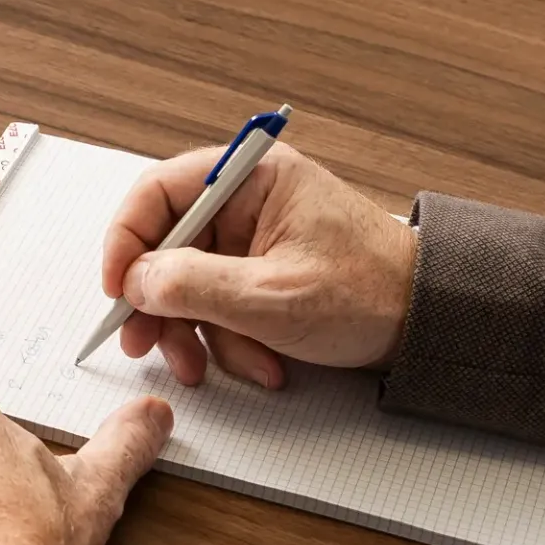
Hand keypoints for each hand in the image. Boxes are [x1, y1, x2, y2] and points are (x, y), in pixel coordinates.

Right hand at [100, 143, 417, 387]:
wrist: (428, 323)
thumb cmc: (370, 292)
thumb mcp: (271, 295)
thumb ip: (193, 285)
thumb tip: (135, 281)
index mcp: (251, 178)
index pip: (158, 193)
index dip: (126, 240)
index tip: (117, 288)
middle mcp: (245, 201)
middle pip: (165, 246)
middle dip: (157, 303)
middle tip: (144, 342)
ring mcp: (251, 240)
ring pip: (185, 284)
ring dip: (195, 333)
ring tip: (212, 367)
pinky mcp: (258, 274)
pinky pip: (216, 306)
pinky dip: (227, 340)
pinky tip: (260, 362)